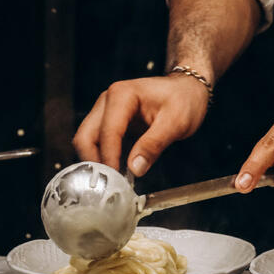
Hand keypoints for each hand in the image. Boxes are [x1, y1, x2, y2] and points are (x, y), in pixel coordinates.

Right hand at [73, 75, 209, 175]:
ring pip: (87, 141)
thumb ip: (154, 144)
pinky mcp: (110, 123)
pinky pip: (99, 144)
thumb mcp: (176, 122)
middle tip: (109, 184)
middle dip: (94, 162)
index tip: (115, 179)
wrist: (187, 90)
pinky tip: (119, 172)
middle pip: (86, 136)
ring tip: (115, 180)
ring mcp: (106, 112)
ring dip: (98, 162)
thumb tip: (135, 168)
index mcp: (122, 95)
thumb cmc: (184, 99)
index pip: (108, 131)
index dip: (109, 158)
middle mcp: (107, 101)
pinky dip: (105, 159)